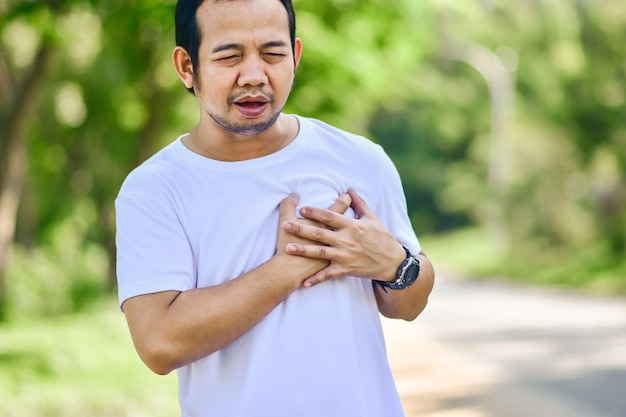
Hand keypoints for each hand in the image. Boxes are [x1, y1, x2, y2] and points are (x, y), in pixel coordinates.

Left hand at [283, 188, 405, 287]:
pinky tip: (303, 282)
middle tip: (286, 225)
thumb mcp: (372, 219)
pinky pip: (328, 275)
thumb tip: (349, 189)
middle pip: (320, 233)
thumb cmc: (382, 238)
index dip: (315, 211)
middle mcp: (347, 240)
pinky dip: (316, 279)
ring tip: (288, 248)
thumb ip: (359, 203)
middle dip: (302, 229)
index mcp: (353, 226)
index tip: (301, 208)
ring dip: (303, 250)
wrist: (393, 263)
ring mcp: (346, 256)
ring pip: (320, 253)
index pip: (330, 216)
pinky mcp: (346, 269)